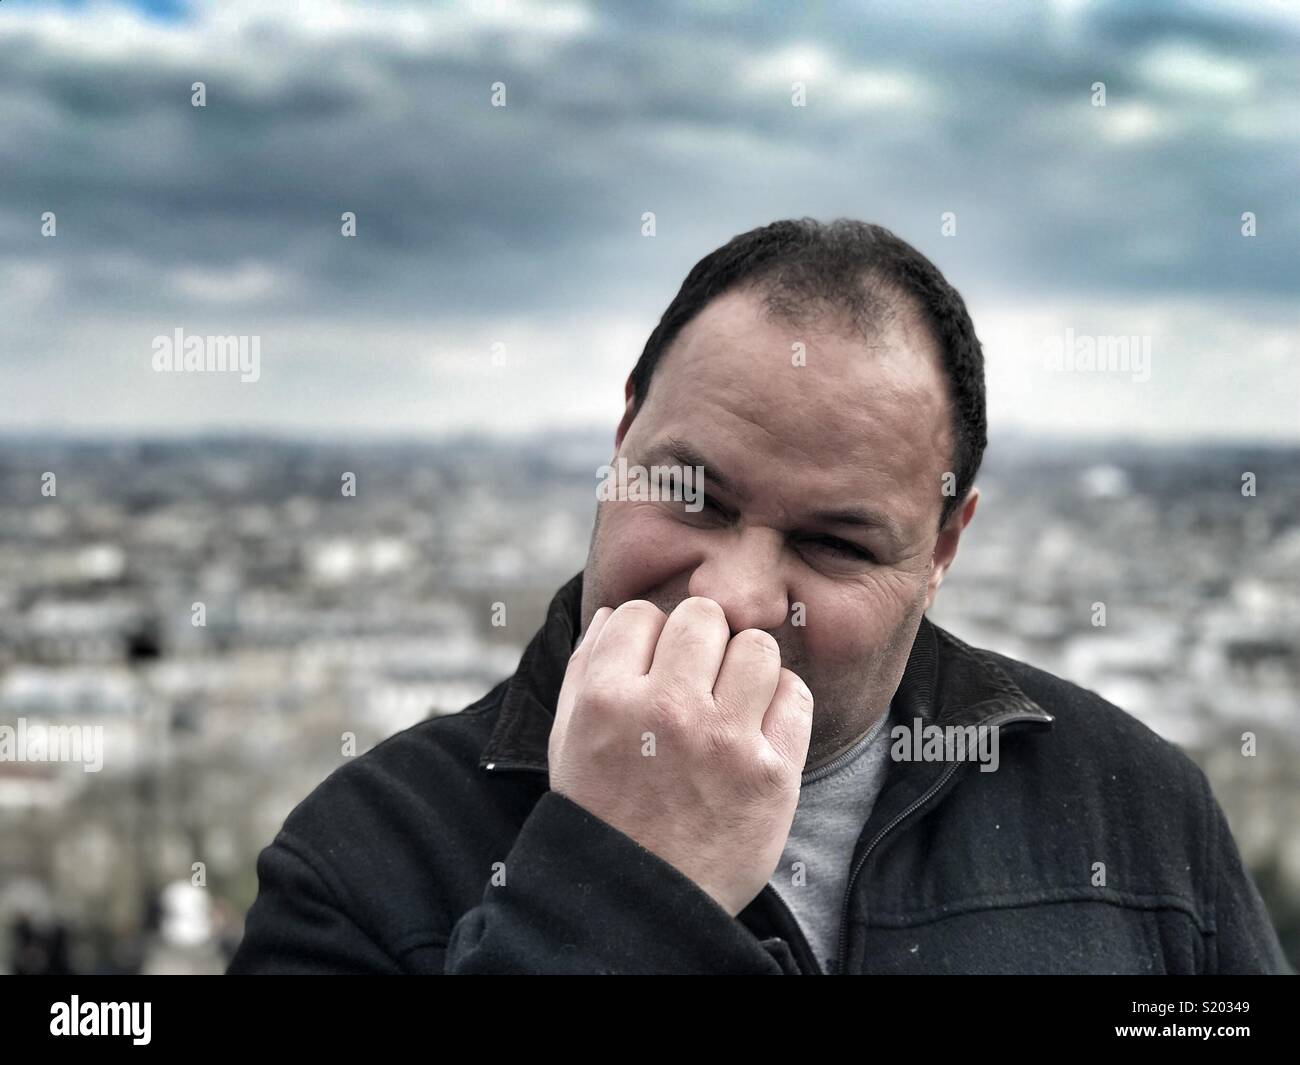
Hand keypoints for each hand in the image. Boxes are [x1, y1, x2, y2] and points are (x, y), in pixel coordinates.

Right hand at [548, 597, 813, 916]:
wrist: (641, 902)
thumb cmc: (602, 812)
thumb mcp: (568, 739)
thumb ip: (585, 668)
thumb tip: (614, 613)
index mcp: (607, 699)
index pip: (639, 613)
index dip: (647, 635)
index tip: (652, 666)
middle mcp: (665, 711)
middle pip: (703, 616)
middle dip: (700, 639)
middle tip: (697, 677)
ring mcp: (722, 741)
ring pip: (756, 646)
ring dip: (745, 666)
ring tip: (731, 699)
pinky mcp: (771, 772)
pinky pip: (794, 694)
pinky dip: (780, 703)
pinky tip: (757, 727)